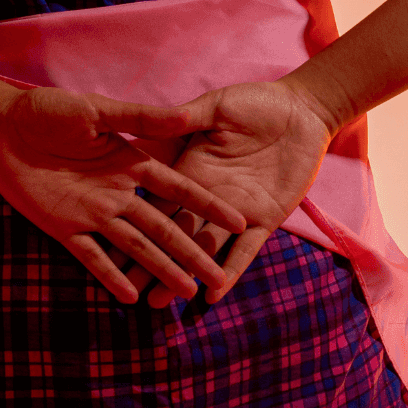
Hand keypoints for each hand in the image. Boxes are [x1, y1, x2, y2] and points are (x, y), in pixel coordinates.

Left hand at [0, 86, 247, 302]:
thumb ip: (139, 117)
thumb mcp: (97, 110)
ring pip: (134, 246)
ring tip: (185, 293)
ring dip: (158, 269)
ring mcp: (93, 213)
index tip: (239, 221)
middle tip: (217, 277)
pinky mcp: (63, 227)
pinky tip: (129, 298)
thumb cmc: (50, 110)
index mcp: (133, 162)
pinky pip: (90, 256)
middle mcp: (120, 193)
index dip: (208, 206)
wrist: (2, 126)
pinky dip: (108, 276)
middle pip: (163, 226)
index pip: (179, 188)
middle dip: (191, 251)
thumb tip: (183, 114)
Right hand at [139, 79, 340, 305]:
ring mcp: (236, 211)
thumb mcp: (217, 107)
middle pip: (171, 235)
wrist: (301, 111)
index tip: (106, 249)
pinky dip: (232, 271)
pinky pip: (246, 252)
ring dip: (181, 274)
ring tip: (156, 305)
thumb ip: (189, 118)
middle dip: (148, 264)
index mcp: (191, 169)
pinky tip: (213, 294)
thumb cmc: (255, 102)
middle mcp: (208, 196)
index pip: (156, 203)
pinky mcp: (266, 218)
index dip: (132, 225)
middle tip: (121, 292)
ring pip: (203, 250)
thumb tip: (157, 121)